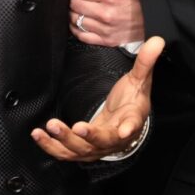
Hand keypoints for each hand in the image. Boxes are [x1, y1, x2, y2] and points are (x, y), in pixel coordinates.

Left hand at [32, 36, 162, 161]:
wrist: (124, 124)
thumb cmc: (131, 102)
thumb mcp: (140, 81)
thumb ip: (145, 62)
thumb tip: (157, 41)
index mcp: (130, 121)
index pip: (131, 126)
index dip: (128, 128)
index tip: (124, 130)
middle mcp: (113, 139)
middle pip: (101, 142)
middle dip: (87, 136)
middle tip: (75, 127)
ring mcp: (96, 147)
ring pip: (80, 150)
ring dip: (64, 141)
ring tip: (50, 127)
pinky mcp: (81, 150)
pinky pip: (65, 153)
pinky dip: (50, 146)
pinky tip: (38, 134)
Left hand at [69, 0, 144, 45]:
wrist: (159, 19)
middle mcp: (105, 14)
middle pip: (75, 4)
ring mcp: (105, 29)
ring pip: (76, 20)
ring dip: (70, 12)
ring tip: (72, 6)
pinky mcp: (107, 40)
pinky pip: (82, 36)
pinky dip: (75, 28)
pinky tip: (76, 22)